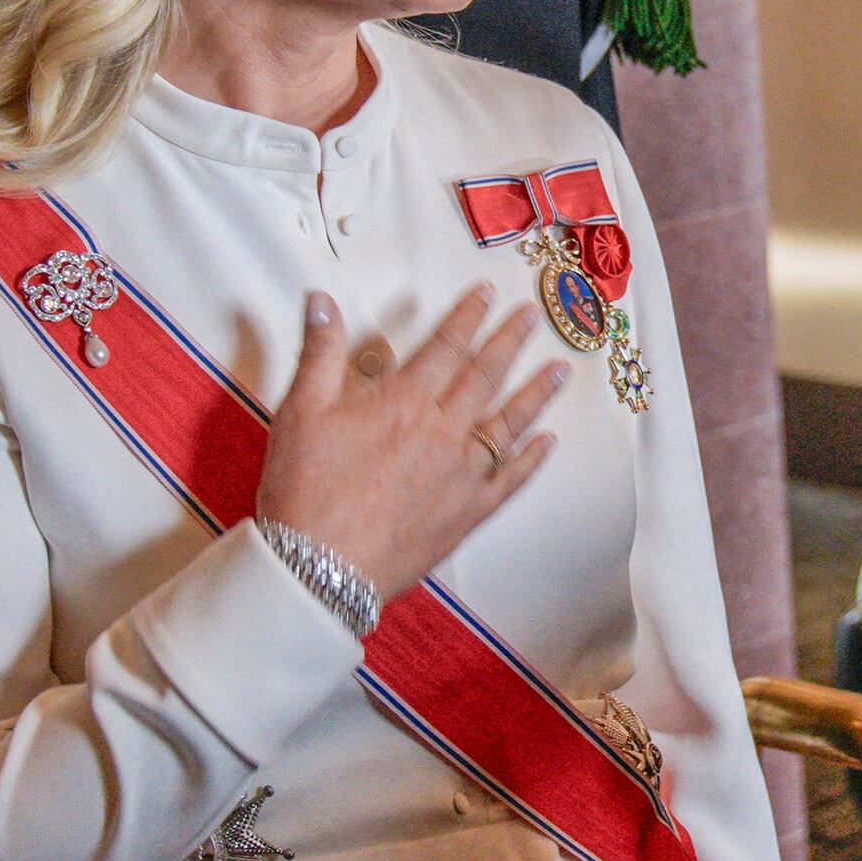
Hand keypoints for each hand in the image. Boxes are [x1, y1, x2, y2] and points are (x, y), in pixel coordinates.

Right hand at [256, 289, 567, 602]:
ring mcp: (461, 474)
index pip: (445, 346)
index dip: (468, 316)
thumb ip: (320, 351)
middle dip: (510, 341)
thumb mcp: (301, 410)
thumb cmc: (306, 489)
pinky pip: (510, 481)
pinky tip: (547, 444)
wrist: (321, 566)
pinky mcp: (467, 514)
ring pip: (509, 424)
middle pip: (485, 376)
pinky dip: (532, 460)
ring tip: (561, 370)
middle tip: (532, 316)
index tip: (488, 294)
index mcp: (404, 402)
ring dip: (536, 394)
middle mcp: (442, 431)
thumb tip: (321, 301)